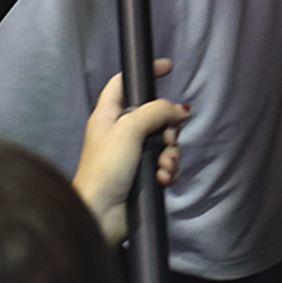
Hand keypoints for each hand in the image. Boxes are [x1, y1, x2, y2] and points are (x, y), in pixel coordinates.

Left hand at [73, 58, 189, 245]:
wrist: (101, 215)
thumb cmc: (105, 170)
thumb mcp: (129, 129)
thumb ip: (156, 111)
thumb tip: (180, 110)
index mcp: (108, 115)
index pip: (125, 83)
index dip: (145, 73)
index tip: (167, 68)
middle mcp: (121, 132)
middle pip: (155, 114)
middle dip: (169, 127)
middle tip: (167, 138)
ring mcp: (132, 154)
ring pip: (165, 142)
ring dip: (171, 153)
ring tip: (163, 166)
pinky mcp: (143, 174)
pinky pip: (166, 164)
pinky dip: (168, 170)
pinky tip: (163, 178)